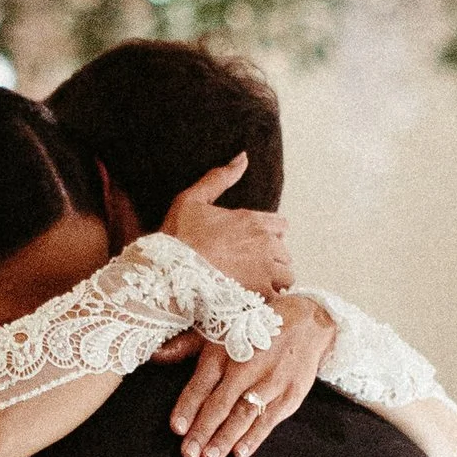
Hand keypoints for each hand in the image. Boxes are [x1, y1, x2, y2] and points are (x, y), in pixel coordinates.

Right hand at [164, 157, 291, 297]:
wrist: (170, 275)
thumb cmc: (178, 237)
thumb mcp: (193, 199)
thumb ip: (220, 178)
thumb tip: (242, 157)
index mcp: (254, 221)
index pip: (281, 226)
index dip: (269, 234)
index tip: (252, 242)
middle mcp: (266, 245)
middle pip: (285, 252)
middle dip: (272, 258)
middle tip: (248, 265)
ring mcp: (265, 272)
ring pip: (286, 276)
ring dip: (274, 279)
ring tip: (252, 282)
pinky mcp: (259, 295)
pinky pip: (277, 297)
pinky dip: (268, 299)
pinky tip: (251, 297)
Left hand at [169, 293, 333, 456]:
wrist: (308, 321)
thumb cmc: (257, 326)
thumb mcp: (222, 327)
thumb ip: (188, 346)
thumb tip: (156, 356)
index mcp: (226, 349)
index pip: (202, 383)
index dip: (188, 407)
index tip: (176, 428)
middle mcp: (248, 365)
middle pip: (221, 403)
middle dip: (203, 430)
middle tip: (189, 453)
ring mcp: (271, 381)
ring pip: (244, 414)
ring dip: (226, 438)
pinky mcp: (290, 393)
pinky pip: (269, 419)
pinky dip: (254, 437)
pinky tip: (240, 452)